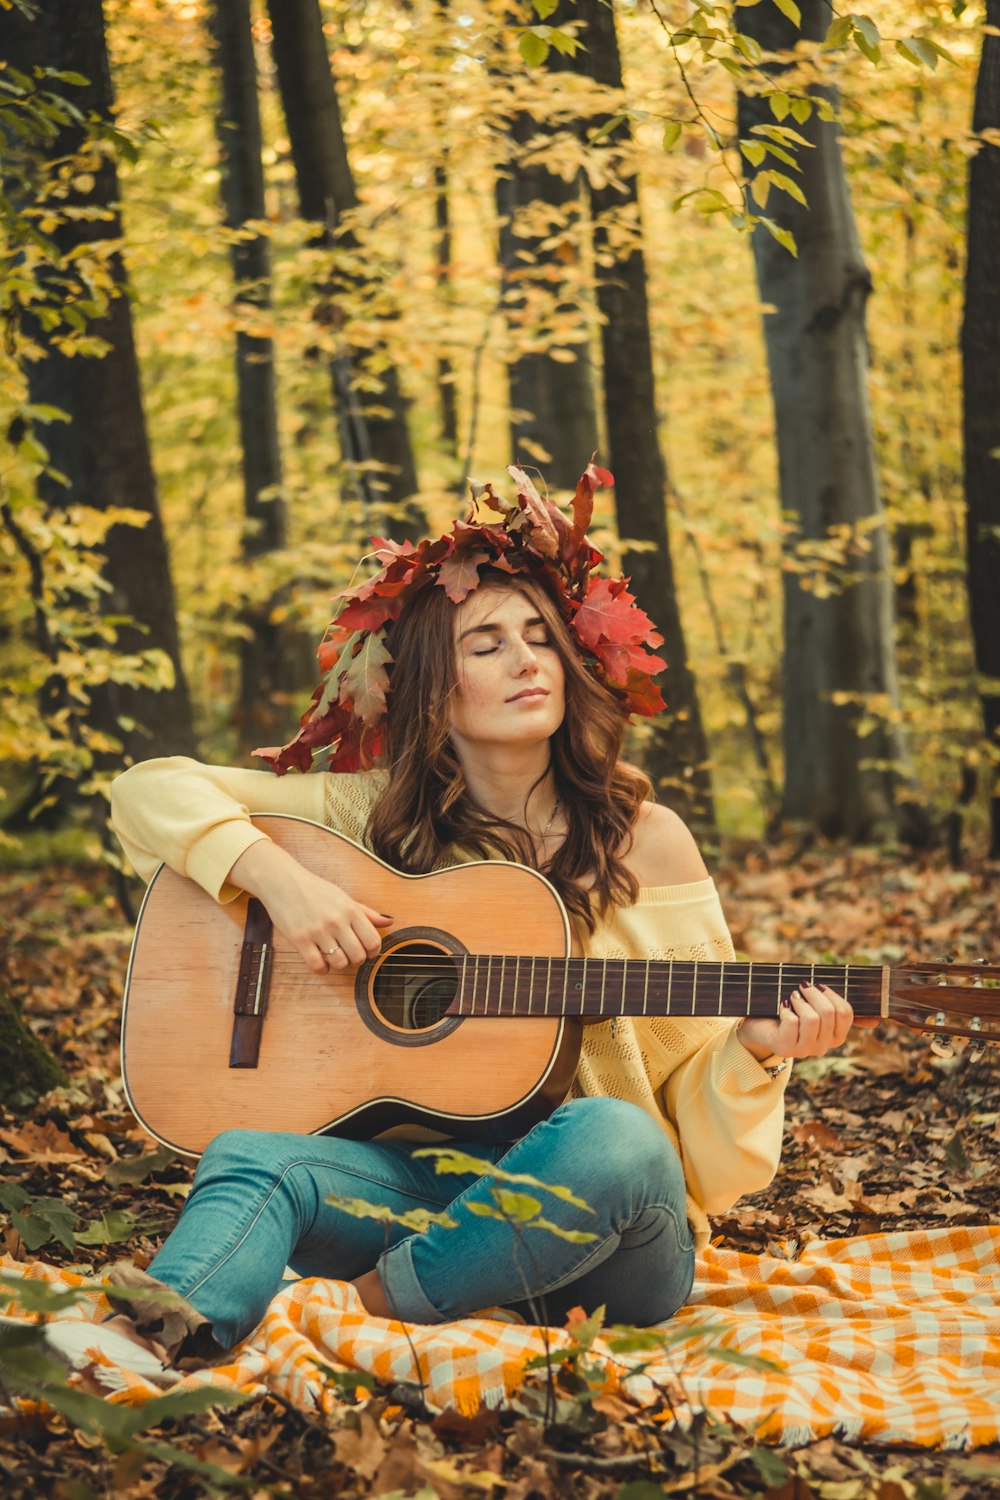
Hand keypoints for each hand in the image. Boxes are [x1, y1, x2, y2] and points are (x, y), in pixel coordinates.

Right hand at [228, 841, 392, 974]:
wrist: (282, 882)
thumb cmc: (314, 890)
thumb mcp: (343, 897)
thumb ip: (366, 912)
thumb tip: (389, 921)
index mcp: (350, 909)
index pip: (373, 941)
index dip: (373, 951)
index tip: (367, 951)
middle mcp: (336, 921)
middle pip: (358, 955)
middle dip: (357, 960)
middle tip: (350, 955)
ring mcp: (318, 931)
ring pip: (340, 963)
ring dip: (339, 964)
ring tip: (335, 957)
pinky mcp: (299, 940)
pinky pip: (317, 966)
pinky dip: (323, 969)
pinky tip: (322, 962)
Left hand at [736, 980, 877, 1063]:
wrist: (760, 1024)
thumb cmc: (792, 1012)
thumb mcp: (818, 1008)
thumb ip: (841, 1010)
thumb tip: (876, 1021)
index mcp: (836, 1036)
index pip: (847, 1013)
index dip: (833, 994)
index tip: (820, 986)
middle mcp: (823, 1046)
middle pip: (829, 1013)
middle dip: (814, 993)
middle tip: (802, 986)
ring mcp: (804, 1050)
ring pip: (812, 1019)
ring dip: (800, 1000)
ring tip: (792, 997)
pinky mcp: (785, 1048)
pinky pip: (792, 1022)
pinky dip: (786, 1008)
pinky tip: (781, 1008)